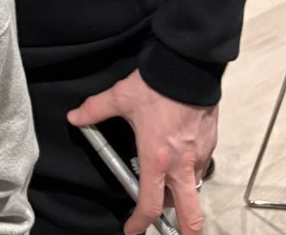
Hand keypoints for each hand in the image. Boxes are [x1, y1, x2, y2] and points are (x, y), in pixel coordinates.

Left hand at [68, 69, 216, 234]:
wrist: (188, 68)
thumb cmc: (157, 85)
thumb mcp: (120, 97)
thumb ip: (95, 110)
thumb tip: (75, 117)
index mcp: (156, 159)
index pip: (150, 205)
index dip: (139, 224)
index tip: (132, 230)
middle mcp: (181, 165)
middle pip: (190, 216)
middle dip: (185, 232)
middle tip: (174, 233)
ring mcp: (199, 157)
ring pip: (194, 191)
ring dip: (182, 197)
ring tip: (166, 189)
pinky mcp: (210, 145)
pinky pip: (201, 169)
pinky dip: (190, 173)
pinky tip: (179, 161)